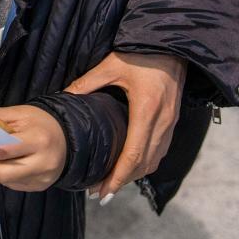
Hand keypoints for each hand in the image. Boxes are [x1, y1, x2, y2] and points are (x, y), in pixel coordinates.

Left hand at [0, 105, 65, 191]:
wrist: (68, 138)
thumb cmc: (42, 123)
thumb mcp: (21, 113)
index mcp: (38, 140)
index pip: (4, 151)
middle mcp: (42, 163)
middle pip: (4, 172)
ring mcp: (42, 178)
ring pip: (6, 181)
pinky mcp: (39, 186)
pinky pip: (13, 184)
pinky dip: (1, 175)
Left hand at [64, 51, 185, 200]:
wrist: (173, 45)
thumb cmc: (141, 53)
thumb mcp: (112, 65)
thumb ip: (88, 82)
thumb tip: (65, 96)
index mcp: (146, 110)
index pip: (133, 153)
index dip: (118, 176)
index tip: (102, 191)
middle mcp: (162, 122)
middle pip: (144, 164)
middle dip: (122, 181)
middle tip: (100, 193)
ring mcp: (170, 123)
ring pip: (154, 160)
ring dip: (134, 175)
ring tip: (112, 183)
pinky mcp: (172, 121)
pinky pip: (160, 150)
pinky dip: (145, 163)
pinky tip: (131, 166)